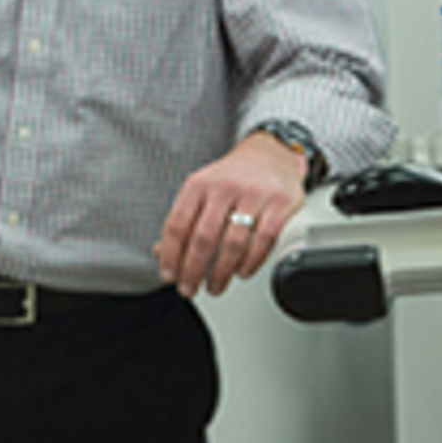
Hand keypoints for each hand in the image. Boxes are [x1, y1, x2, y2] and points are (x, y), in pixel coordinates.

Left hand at [153, 132, 307, 297]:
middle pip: (203, 237)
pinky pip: (264, 239)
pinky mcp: (280, 203)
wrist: (270, 154)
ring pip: (233, 242)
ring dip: (221, 271)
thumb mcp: (201, 190)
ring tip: (214, 285)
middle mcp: (223, 187)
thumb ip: (183, 220)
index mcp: (198, 185)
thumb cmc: (232, 177)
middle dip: (193, 269)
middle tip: (189, 288)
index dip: (170, 253)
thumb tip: (162, 252)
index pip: (177, 224)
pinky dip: (251, 261)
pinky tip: (241, 272)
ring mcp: (253, 194)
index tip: (168, 274)